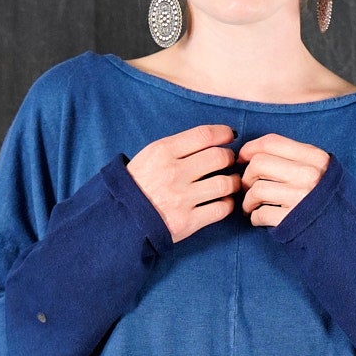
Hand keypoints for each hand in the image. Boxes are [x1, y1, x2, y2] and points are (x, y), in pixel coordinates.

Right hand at [125, 124, 240, 244]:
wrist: (121, 219)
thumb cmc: (139, 184)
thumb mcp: (150, 156)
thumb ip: (178, 147)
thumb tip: (212, 138)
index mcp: (163, 152)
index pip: (204, 135)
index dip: (223, 133)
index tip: (230, 136)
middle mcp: (173, 173)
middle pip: (219, 157)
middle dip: (230, 158)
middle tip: (229, 162)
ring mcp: (181, 198)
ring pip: (225, 184)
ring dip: (234, 182)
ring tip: (231, 182)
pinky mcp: (187, 222)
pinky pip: (221, 209)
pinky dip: (228, 204)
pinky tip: (224, 201)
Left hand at [236, 134, 330, 226]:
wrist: (348, 235)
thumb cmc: (329, 202)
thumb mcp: (323, 171)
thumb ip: (298, 159)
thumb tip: (255, 152)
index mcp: (315, 158)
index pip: (272, 142)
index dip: (250, 148)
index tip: (242, 158)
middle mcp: (309, 175)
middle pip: (259, 163)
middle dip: (247, 177)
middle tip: (248, 188)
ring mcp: (301, 198)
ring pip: (256, 189)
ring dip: (248, 200)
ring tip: (251, 207)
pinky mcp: (292, 220)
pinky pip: (260, 214)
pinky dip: (254, 218)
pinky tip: (259, 220)